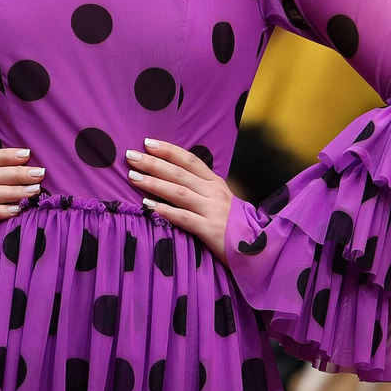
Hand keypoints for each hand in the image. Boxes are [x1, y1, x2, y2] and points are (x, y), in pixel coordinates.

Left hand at [125, 139, 232, 264]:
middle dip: (153, 163)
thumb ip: (199, 188)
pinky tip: (148, 206)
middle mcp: (214, 192)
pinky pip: (185, 218)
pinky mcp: (211, 230)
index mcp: (215, 182)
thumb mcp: (220, 200)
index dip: (168, 150)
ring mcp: (213, 210)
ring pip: (179, 192)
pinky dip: (166, 211)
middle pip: (179, 173)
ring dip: (154, 183)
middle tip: (130, 156)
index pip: (189, 160)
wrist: (259, 248)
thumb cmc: (233, 224)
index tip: (147, 142)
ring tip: (133, 177)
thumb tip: (169, 177)